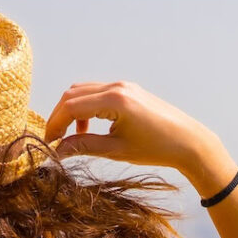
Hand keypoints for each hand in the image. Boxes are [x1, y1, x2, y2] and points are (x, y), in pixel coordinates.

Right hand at [44, 81, 237, 195]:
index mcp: (114, 101)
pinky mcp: (128, 90)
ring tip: (71, 137)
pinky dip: (86, 108)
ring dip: (72, 111)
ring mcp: (123, 86)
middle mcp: (117, 87)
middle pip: (73, 94)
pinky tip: (89, 129)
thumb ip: (84, 146)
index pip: (71, 107)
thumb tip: (57, 151)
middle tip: (54, 140)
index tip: (48, 143)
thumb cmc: (157, 149)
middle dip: (59, 116)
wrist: (189, 142)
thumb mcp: (116, 150)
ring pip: (83, 91)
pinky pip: (97, 93)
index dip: (54, 124)